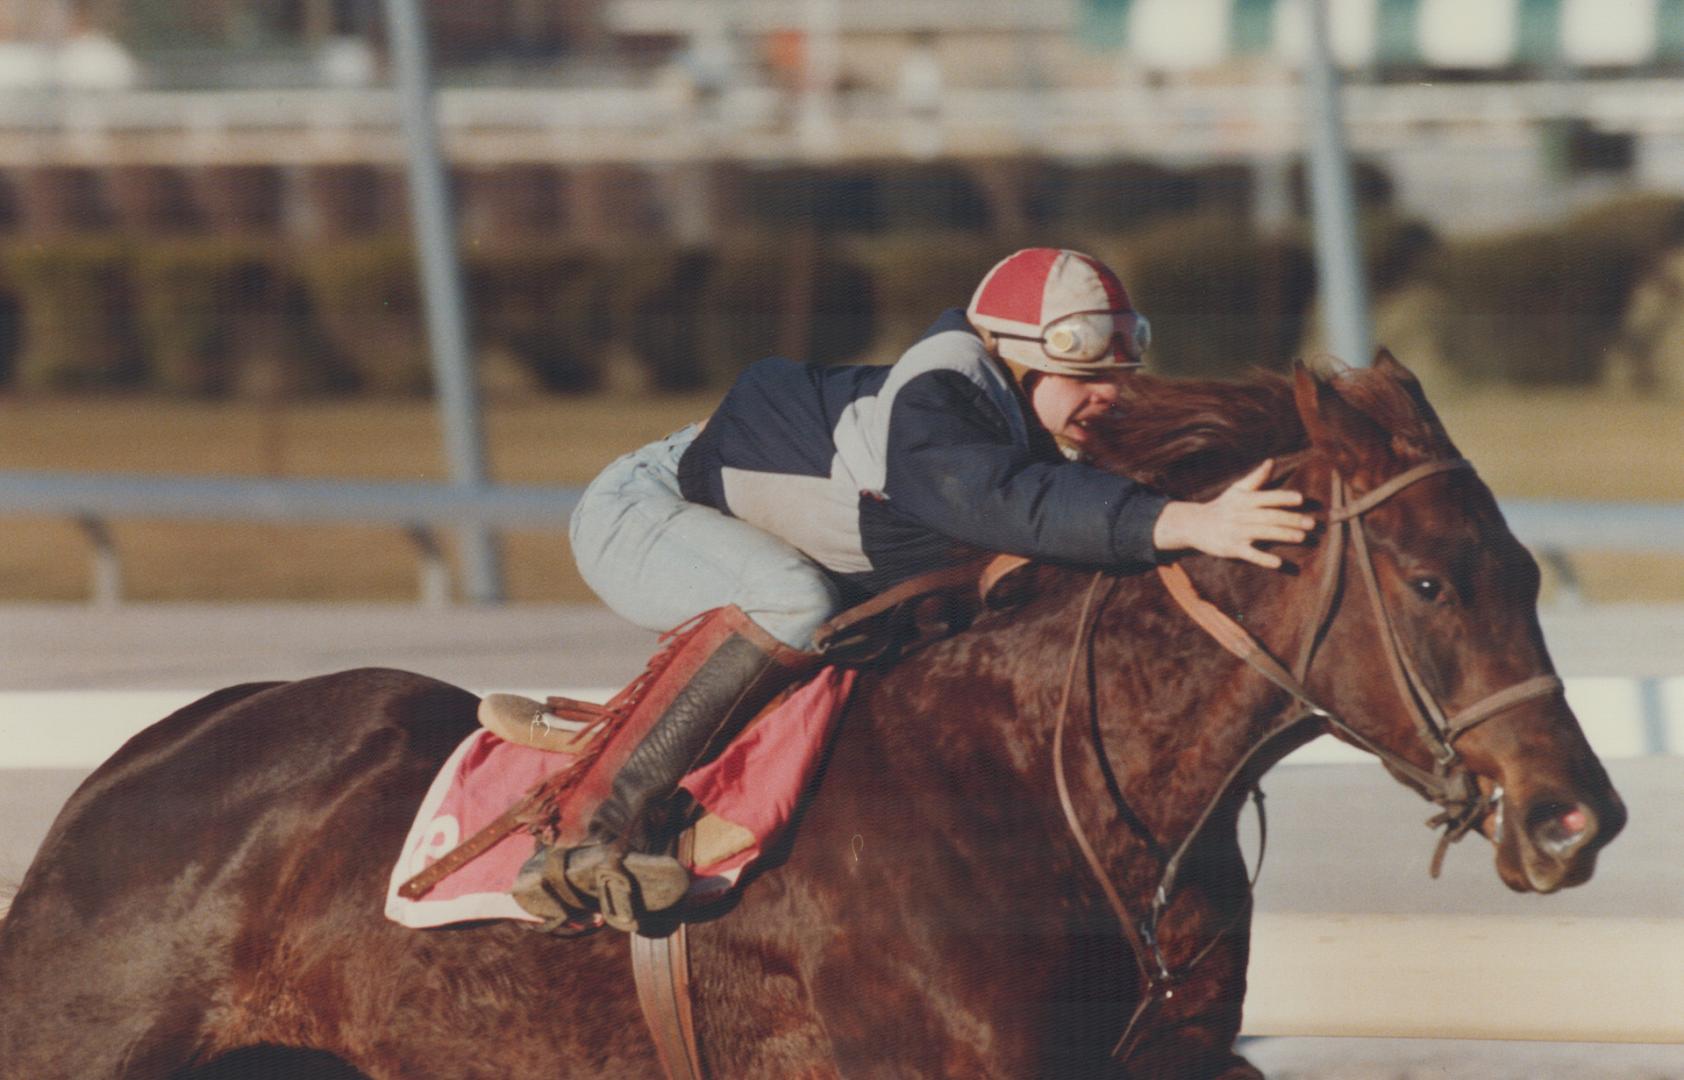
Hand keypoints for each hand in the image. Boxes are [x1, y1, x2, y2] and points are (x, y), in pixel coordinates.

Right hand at [1152, 459, 1312, 569]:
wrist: (1194, 524)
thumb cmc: (1221, 506)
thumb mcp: (1237, 490)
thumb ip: (1256, 477)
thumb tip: (1271, 461)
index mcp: (1244, 500)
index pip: (1266, 497)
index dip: (1283, 498)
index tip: (1300, 499)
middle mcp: (1241, 514)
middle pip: (1269, 516)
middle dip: (1291, 519)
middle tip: (1311, 523)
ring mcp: (1236, 532)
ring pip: (1263, 533)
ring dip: (1283, 535)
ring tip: (1302, 537)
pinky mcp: (1232, 548)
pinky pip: (1250, 554)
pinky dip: (1263, 558)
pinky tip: (1278, 563)